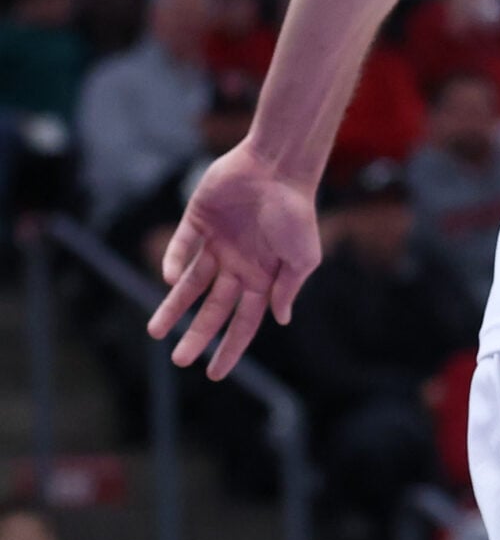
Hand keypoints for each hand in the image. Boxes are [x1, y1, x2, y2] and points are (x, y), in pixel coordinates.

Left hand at [147, 144, 321, 379]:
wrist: (278, 166)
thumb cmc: (296, 211)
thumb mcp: (303, 256)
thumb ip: (289, 288)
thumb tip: (280, 320)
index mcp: (264, 275)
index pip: (244, 320)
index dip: (230, 347)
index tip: (214, 374)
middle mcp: (238, 264)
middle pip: (214, 308)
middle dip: (197, 335)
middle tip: (179, 359)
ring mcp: (217, 244)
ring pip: (190, 284)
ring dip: (172, 307)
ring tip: (155, 330)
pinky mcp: (197, 221)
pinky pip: (181, 247)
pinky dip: (172, 262)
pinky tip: (168, 277)